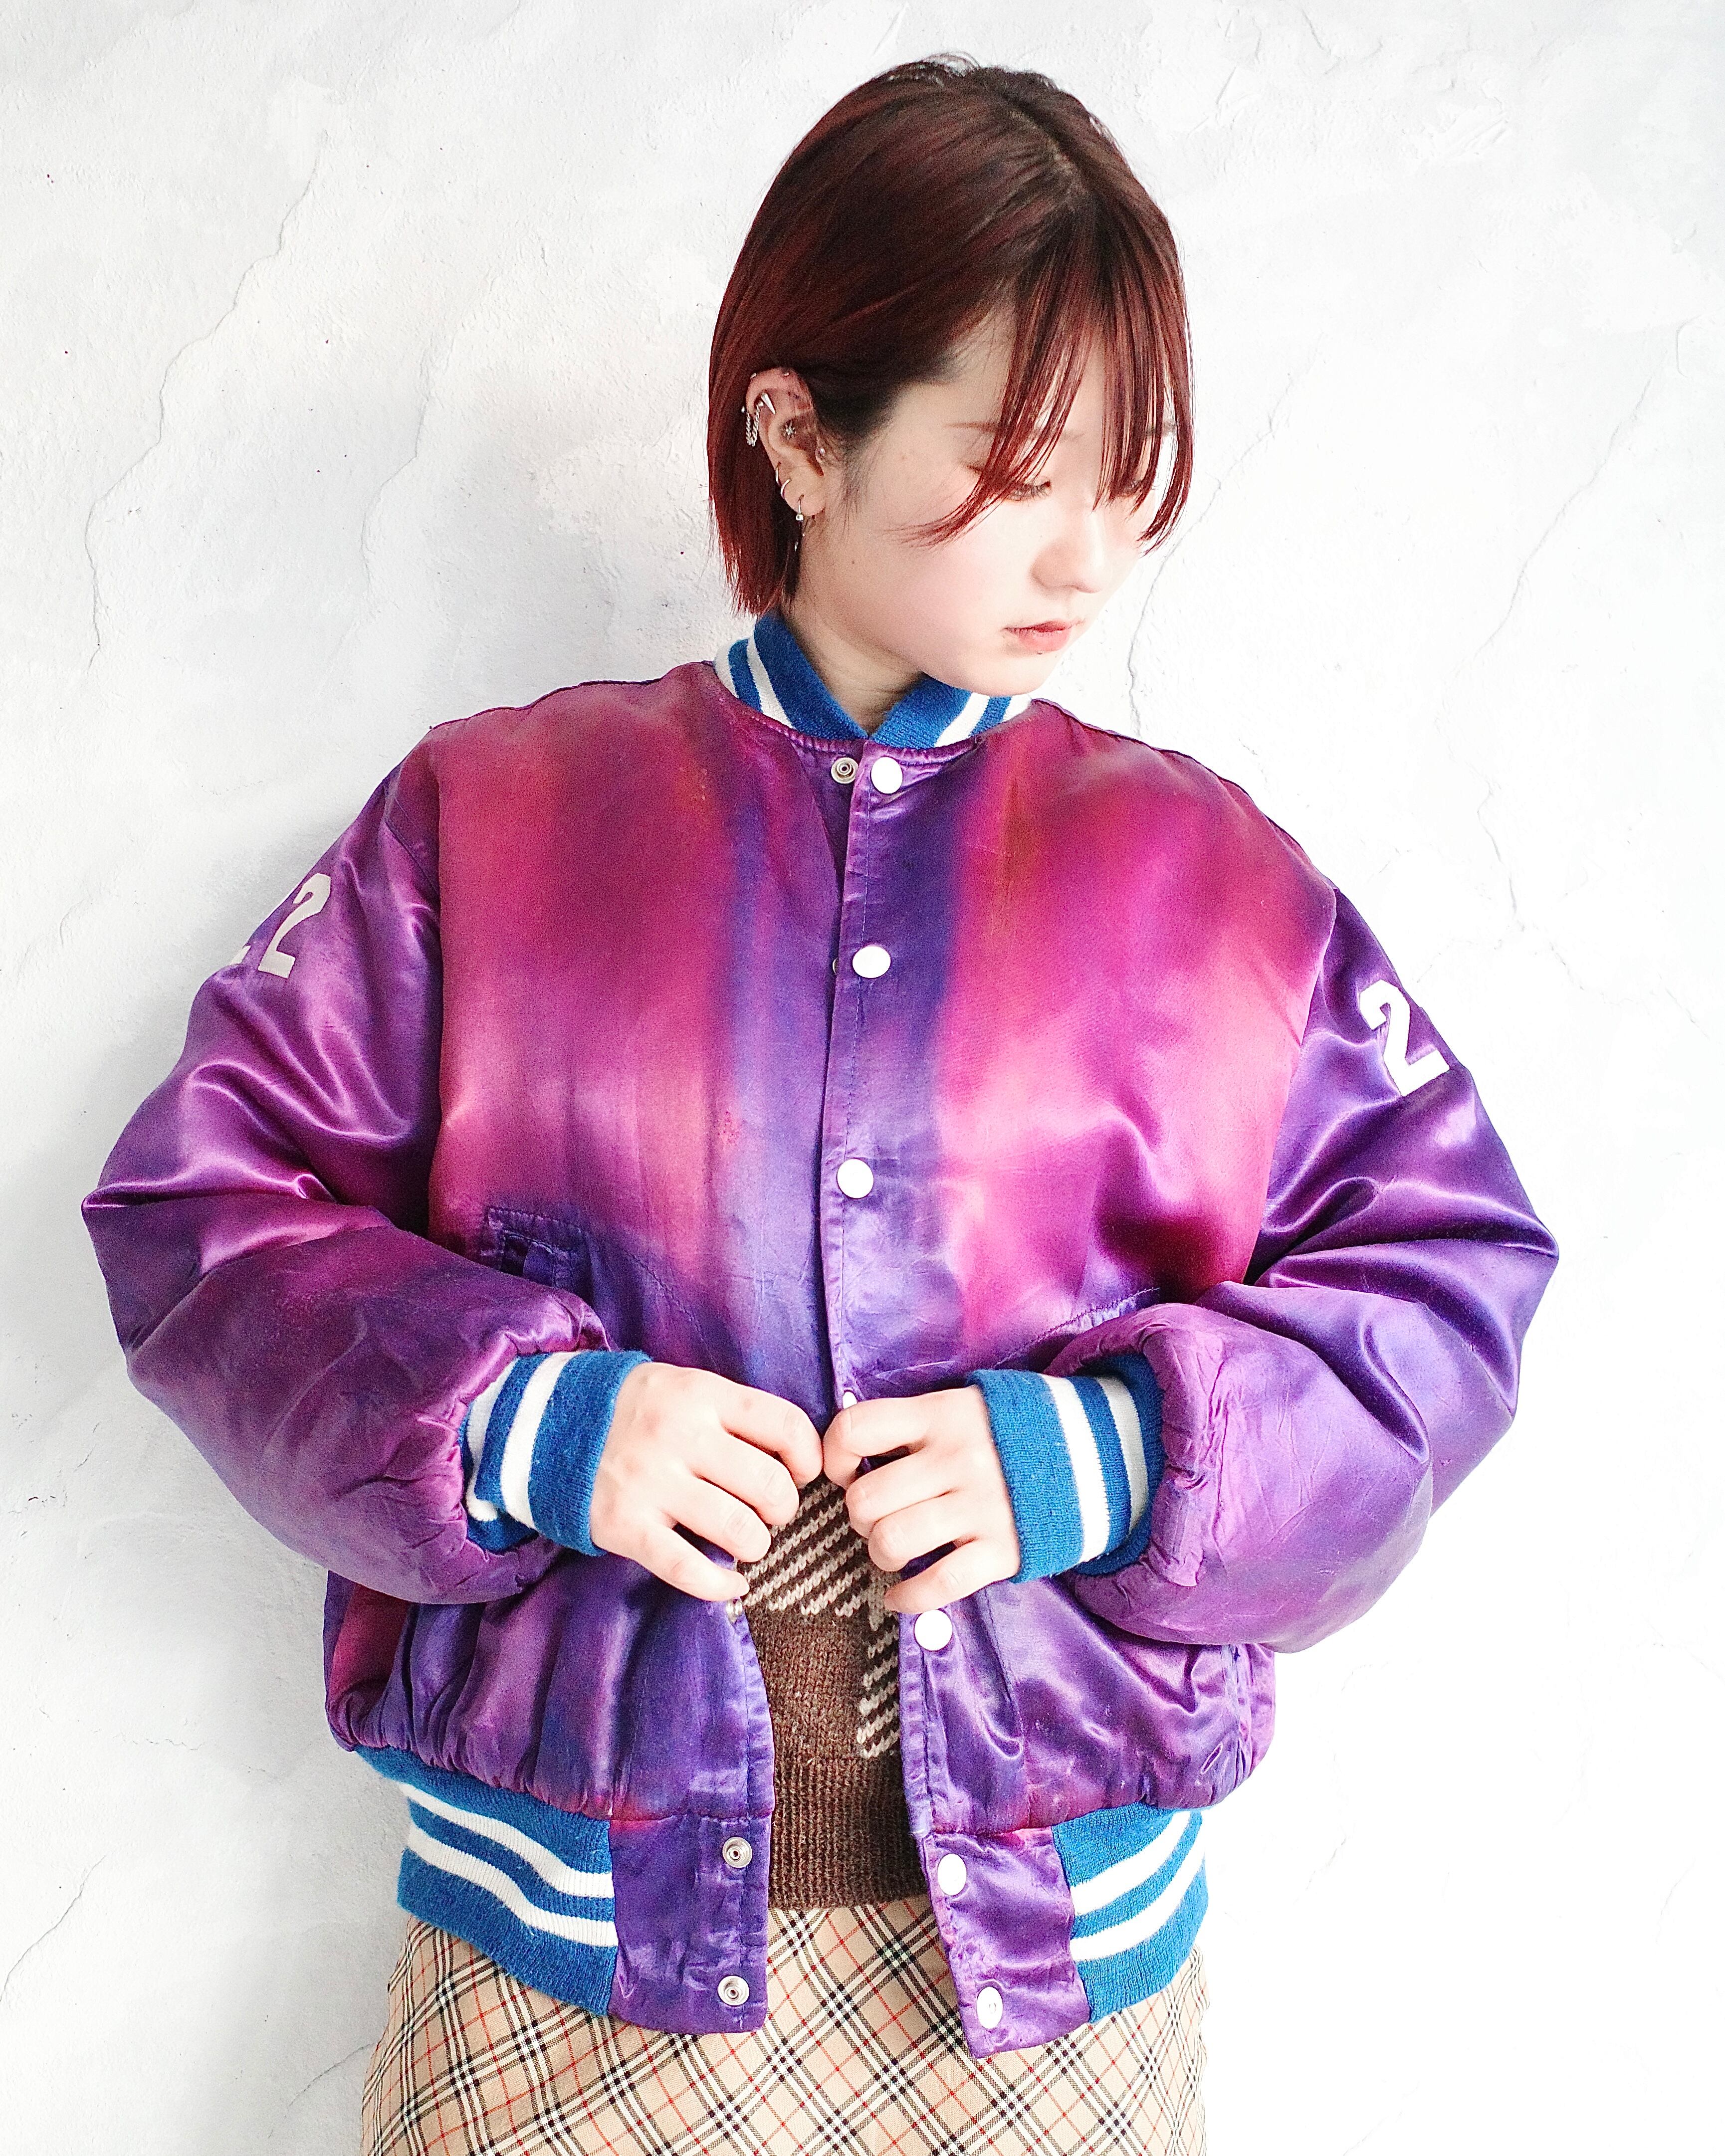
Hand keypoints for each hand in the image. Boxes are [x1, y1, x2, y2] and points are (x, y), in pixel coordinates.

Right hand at [589, 1364, 821, 1601]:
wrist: (548, 1424)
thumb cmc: (638, 1411)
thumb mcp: (686, 1388)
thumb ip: (736, 1414)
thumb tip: (798, 1458)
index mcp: (702, 1395)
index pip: (785, 1425)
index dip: (808, 1457)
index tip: (803, 1473)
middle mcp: (679, 1436)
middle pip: (769, 1485)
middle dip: (783, 1508)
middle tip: (770, 1512)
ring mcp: (650, 1482)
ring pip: (739, 1530)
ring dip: (756, 1545)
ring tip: (746, 1540)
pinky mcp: (625, 1526)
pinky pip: (688, 1569)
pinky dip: (721, 1585)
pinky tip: (731, 1583)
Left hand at [822, 1386, 1020, 1614]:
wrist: (1095, 1455)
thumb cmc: (1006, 1436)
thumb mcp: (961, 1409)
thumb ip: (910, 1425)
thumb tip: (845, 1454)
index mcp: (942, 1414)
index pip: (857, 1428)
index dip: (834, 1456)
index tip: (844, 1471)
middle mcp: (958, 1457)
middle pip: (867, 1497)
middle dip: (858, 1515)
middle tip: (874, 1517)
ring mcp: (983, 1505)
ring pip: (893, 1541)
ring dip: (880, 1553)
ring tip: (892, 1549)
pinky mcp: (1005, 1549)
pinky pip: (938, 1584)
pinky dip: (908, 1598)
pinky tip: (898, 1597)